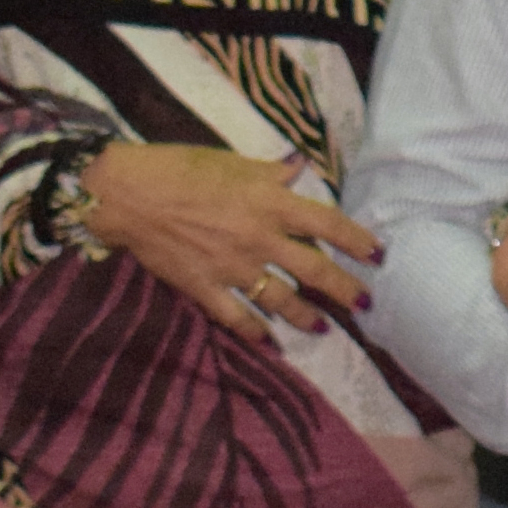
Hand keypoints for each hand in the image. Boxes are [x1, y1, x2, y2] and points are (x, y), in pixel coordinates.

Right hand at [79, 143, 380, 344]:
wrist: (129, 194)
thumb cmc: (180, 168)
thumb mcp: (233, 162)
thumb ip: (270, 172)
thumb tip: (299, 168)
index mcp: (269, 202)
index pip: (326, 224)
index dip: (356, 241)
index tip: (378, 255)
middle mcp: (259, 238)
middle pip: (313, 269)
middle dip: (343, 289)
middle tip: (364, 304)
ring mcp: (233, 268)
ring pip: (281, 300)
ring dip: (306, 317)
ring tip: (323, 328)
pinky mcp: (206, 288)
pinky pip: (238, 318)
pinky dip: (257, 334)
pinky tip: (273, 345)